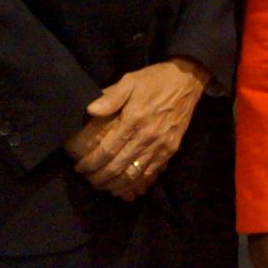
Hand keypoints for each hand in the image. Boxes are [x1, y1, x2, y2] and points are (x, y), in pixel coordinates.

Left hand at [66, 58, 208, 199]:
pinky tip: (125, 186)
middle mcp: (147, 136)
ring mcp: (161, 145)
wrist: (188, 80)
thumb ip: (111, 97)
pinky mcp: (171, 149)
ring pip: (134, 174)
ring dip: (116, 184)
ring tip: (103, 186)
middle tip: (88, 179)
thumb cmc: (155, 80)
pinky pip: (151, 172)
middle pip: (118, 166)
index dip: (91, 162)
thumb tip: (90, 110)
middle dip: (99, 177)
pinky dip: (136, 183)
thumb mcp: (130, 81)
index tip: (79, 167)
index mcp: (134, 120)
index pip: (107, 149)